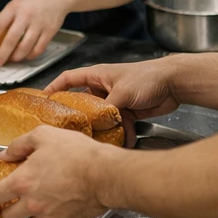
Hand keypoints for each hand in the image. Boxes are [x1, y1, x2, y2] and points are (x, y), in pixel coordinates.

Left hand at [0, 0, 68, 65]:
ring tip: (12, 59)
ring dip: (17, 57)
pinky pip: (39, 48)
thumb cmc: (33, 0)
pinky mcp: (50, 31)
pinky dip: (31, 55)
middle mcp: (25, 16)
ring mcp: (38, 24)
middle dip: (2, 55)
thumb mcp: (15, 4)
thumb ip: (5, 19)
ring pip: (25, 47)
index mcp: (13, 8)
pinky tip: (27, 55)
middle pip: (11, 40)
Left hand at [0, 126, 106, 217]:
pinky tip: (60, 198)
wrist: (105, 174)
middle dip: (7, 210)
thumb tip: (6, 153)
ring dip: (31, 212)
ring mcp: (49, 216)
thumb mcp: (43, 136)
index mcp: (22, 182)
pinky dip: (51, 213)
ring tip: (42, 196)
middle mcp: (32, 203)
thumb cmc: (78, 154)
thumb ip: (20, 145)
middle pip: (9, 217)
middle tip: (11, 202)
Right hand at [44, 59, 180, 143]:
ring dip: (100, 128)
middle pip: (83, 102)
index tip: (43, 99)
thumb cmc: (147, 77)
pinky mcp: (128, 111)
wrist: (174, 83)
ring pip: (101, 117)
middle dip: (78, 116)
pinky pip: (117, 125)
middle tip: (67, 129)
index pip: (69, 79)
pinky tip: (120, 142)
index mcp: (97, 75)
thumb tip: (100, 125)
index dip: (54, 87)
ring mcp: (116, 100)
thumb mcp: (122, 91)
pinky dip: (119, 133)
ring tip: (94, 140)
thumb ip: (109, 108)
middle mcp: (104, 88)